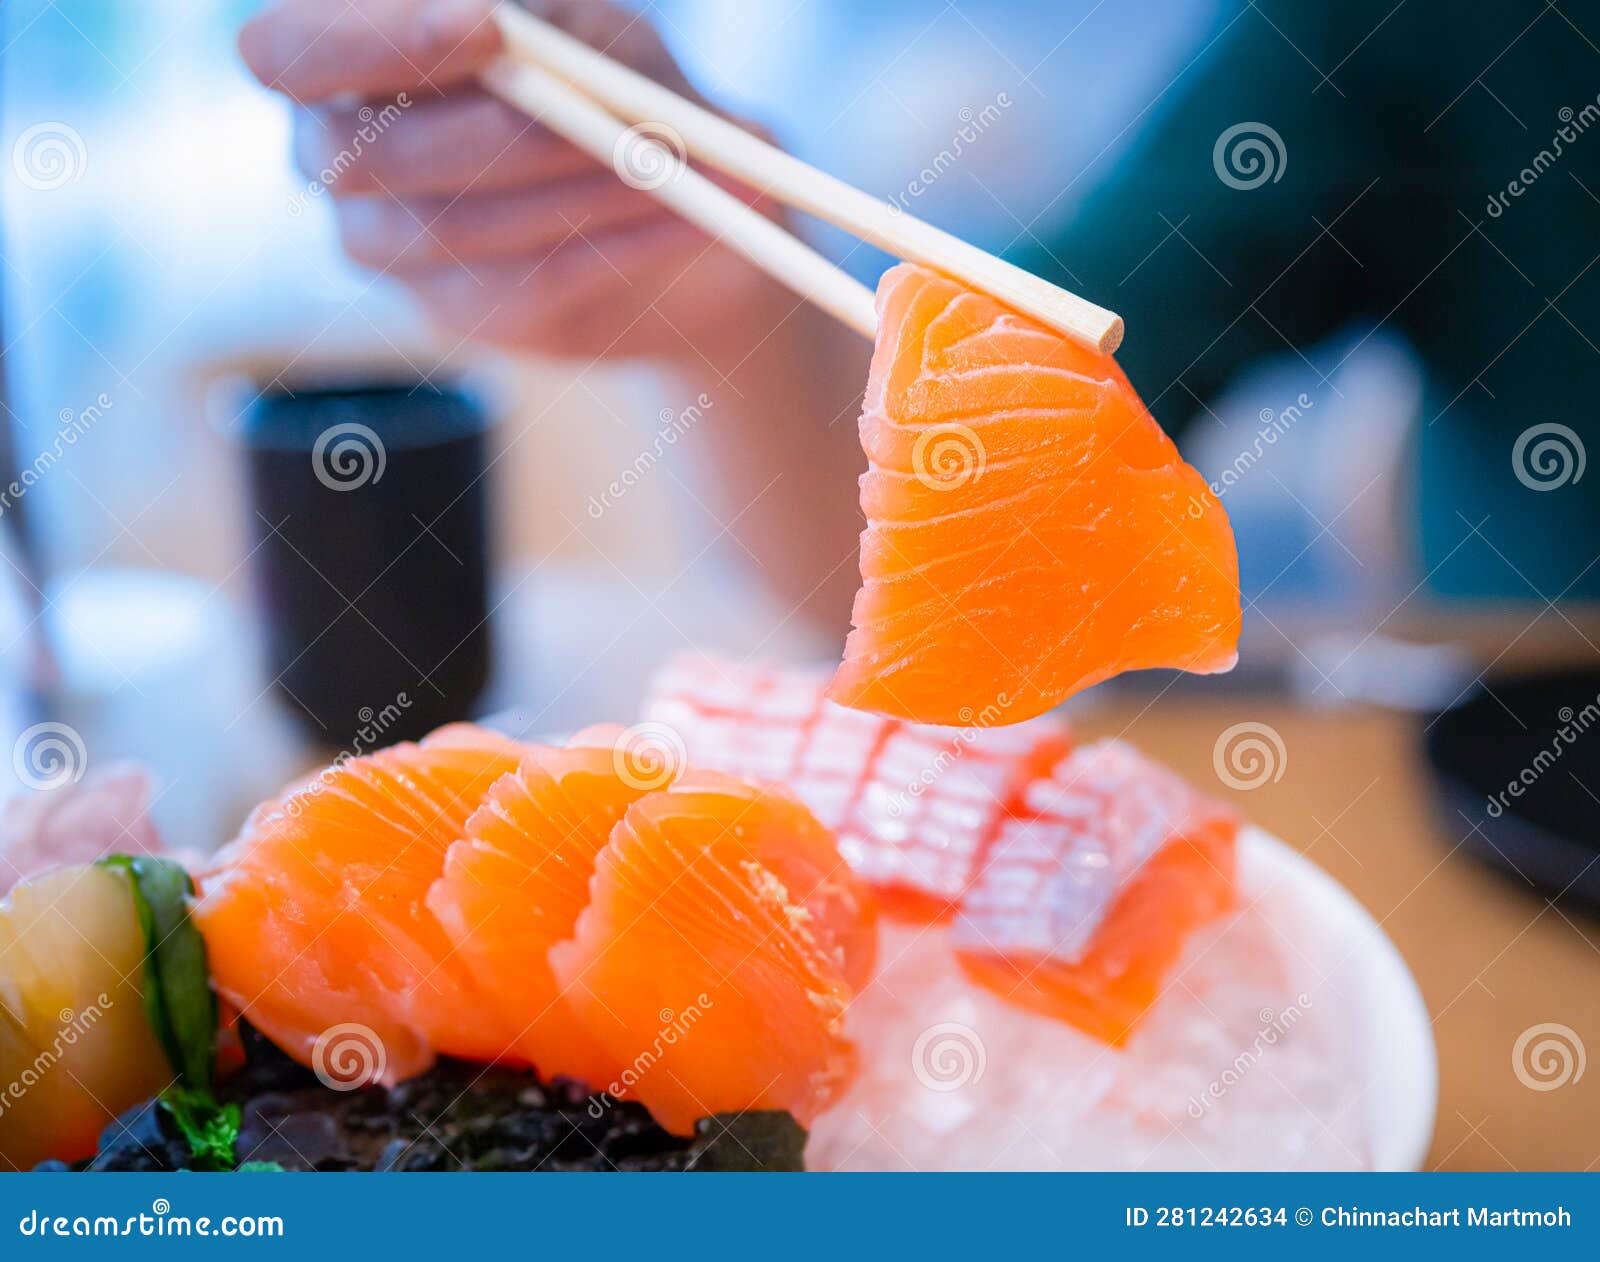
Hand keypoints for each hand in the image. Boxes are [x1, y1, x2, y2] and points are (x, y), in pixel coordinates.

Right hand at [239, 0, 787, 359]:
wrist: (675, 205)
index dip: (371, 42)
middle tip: (606, 117)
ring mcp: (382, 242)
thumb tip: (515, 25)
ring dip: (572, 192)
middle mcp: (334, 151)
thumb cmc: (614, 87)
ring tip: (673, 165)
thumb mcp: (596, 35)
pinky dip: (610, 247)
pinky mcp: (449, 311)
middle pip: (364, 155)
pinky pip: (517, 287)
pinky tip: (681, 217)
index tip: (488, 30)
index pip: (285, 50)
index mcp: (339, 57)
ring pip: (448, 228)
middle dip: (500, 133)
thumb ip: (550, 25)